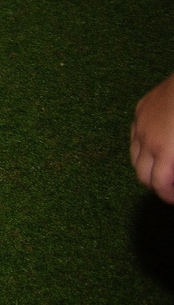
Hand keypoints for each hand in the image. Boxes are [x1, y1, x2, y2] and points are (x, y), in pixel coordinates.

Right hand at [134, 74, 173, 200]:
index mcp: (166, 151)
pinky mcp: (140, 109)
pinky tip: (159, 145)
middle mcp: (147, 140)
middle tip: (171, 186)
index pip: (158, 184)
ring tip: (164, 168)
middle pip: (141, 175)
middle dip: (156, 185)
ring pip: (134, 156)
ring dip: (147, 167)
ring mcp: (140, 123)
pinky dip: (143, 147)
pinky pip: (134, 135)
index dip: (167, 196)